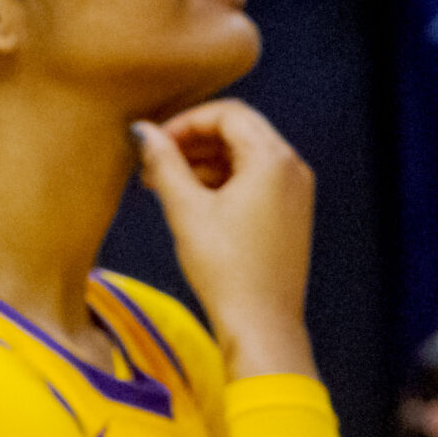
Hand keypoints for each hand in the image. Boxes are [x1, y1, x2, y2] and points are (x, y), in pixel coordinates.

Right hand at [134, 100, 315, 377]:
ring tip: (166, 186)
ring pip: (245, 156)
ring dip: (205, 162)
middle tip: (154, 164)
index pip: (228, 114)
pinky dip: (224, 181)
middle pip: (238, 131)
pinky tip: (194, 203)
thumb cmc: (226, 269)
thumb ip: (164, 165)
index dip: (185, 122)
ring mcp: (295, 189)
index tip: (153, 144)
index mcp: (272, 159)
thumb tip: (142, 132)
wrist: (262, 321)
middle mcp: (291, 166)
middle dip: (193, 142)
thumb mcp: (187, 211)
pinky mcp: (291, 211)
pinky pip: (256, 179)